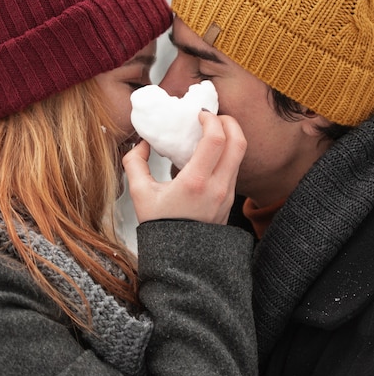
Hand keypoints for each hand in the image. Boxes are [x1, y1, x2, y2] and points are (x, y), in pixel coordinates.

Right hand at [123, 110, 246, 224]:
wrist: (179, 261)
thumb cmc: (160, 229)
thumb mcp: (140, 194)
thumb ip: (135, 163)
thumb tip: (141, 143)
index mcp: (195, 183)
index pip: (216, 139)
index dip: (211, 119)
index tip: (199, 114)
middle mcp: (217, 188)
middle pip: (238, 142)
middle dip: (229, 121)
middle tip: (213, 116)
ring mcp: (227, 194)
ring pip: (240, 155)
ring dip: (230, 136)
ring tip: (212, 131)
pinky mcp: (230, 200)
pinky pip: (234, 168)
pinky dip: (227, 153)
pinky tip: (210, 153)